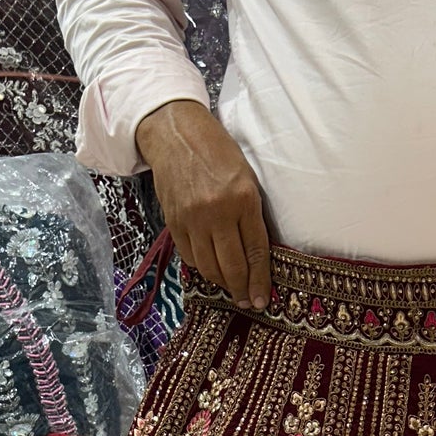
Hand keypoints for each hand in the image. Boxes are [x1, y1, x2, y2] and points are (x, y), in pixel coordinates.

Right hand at [135, 98, 271, 309]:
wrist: (176, 135)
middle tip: (246, 301)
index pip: (255, 251)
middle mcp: (217, 212)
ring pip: (208, 267)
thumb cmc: (218, 154)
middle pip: (231, 266)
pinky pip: (190, 257)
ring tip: (230, 287)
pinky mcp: (174, 222)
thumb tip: (256, 256)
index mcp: (243, 199)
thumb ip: (251, 216)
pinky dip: (201, 267)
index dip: (260, 281)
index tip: (262, 301)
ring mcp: (192, 219)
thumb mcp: (246, 179)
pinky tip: (210, 268)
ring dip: (221, 283)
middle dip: (241, 289)